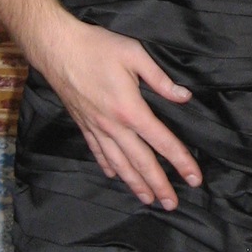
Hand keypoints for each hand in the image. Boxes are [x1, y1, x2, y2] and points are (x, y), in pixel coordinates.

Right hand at [34, 11, 199, 209]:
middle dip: (159, 185)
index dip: (181, 161)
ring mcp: (96, 127)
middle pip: (141, 162)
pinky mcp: (83, 124)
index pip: (162, 142)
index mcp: (130, 110)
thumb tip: (184, 96)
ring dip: (135, 184)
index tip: (194, 178)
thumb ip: (160, 79)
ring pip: (119, 164)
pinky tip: (115, 176)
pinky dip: (108, 167)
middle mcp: (113, 126)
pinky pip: (98, 152)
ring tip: (148, 200)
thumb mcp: (134, 55)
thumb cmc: (97, 47)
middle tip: (172, 205)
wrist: (56, 47)